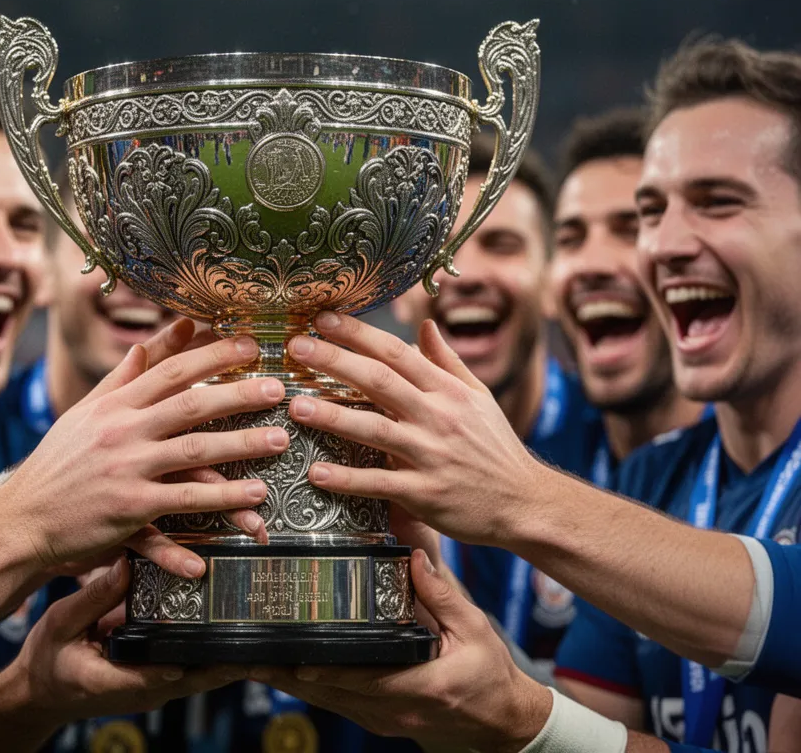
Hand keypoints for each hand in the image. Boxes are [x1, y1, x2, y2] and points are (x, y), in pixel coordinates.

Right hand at [4, 317, 288, 571]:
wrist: (22, 518)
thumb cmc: (58, 464)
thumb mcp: (86, 413)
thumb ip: (123, 377)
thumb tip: (150, 341)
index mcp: (114, 404)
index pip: (171, 371)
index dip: (212, 355)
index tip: (250, 345)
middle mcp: (122, 431)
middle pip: (190, 405)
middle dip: (238, 394)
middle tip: (278, 388)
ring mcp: (127, 469)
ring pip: (195, 452)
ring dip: (241, 445)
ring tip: (278, 440)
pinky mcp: (130, 509)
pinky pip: (184, 502)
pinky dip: (221, 500)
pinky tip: (253, 497)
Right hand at [16, 558, 243, 723]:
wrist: (41, 690)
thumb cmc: (47, 660)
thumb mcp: (60, 623)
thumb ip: (93, 597)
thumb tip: (125, 565)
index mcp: (112, 680)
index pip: (158, 676)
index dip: (190, 663)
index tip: (216, 648)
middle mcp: (140, 689)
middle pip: (194, 679)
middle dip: (227, 662)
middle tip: (259, 636)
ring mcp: (152, 688)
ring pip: (200, 677)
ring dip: (227, 659)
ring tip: (259, 631)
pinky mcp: (158, 679)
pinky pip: (192, 669)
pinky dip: (214, 654)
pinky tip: (234, 629)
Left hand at [250, 550, 551, 752]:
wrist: (502, 722)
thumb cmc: (490, 677)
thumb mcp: (474, 629)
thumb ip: (442, 594)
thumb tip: (415, 556)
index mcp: (417, 685)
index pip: (359, 678)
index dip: (320, 668)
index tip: (289, 655)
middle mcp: (392, 709)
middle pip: (328, 693)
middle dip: (287, 673)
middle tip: (249, 653)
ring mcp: (382, 719)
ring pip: (325, 701)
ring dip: (290, 682)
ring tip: (253, 660)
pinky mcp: (377, 719)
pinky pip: (335, 704)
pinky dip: (309, 687)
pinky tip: (286, 671)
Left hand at [285, 312, 542, 547]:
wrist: (525, 502)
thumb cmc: (496, 448)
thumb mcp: (479, 397)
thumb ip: (446, 362)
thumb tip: (424, 325)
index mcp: (447, 391)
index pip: (396, 353)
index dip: (358, 334)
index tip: (323, 318)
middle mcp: (438, 417)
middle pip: (379, 382)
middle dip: (335, 361)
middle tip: (296, 348)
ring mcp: (430, 455)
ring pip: (375, 429)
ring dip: (334, 417)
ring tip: (296, 408)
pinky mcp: (425, 494)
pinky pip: (380, 483)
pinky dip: (348, 478)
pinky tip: (317, 472)